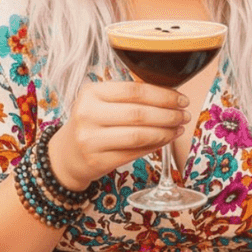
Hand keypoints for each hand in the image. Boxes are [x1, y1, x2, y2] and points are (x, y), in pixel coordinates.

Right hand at [48, 81, 189, 191]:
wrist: (67, 154)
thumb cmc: (92, 122)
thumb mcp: (101, 101)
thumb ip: (130, 95)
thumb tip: (172, 95)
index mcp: (91, 92)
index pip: (135, 90)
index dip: (164, 95)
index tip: (181, 99)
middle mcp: (87, 114)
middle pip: (139, 113)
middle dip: (169, 114)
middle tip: (185, 115)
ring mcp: (90, 139)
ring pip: (139, 135)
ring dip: (165, 132)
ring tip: (179, 128)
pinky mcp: (97, 160)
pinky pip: (134, 152)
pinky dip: (155, 146)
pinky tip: (166, 140)